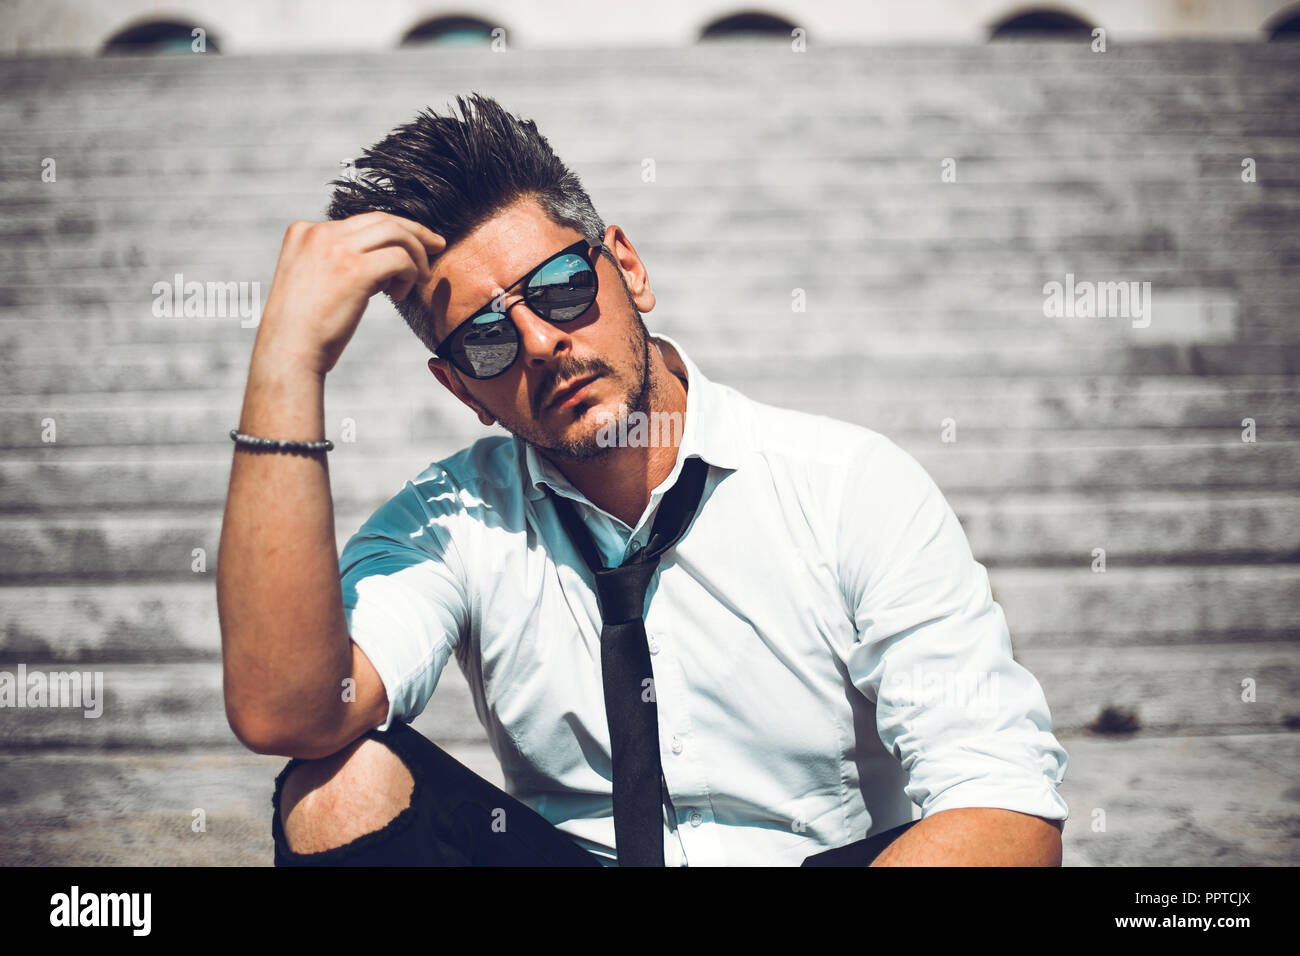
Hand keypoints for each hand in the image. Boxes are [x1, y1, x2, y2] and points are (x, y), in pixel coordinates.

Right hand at [255, 211, 445, 375]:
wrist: (289, 352)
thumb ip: (339, 261)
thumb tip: (385, 259)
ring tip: (419, 279)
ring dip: (416, 255)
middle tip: (437, 247)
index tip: (411, 248)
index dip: (391, 235)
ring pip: (395, 234)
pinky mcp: (354, 270)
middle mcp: (319, 232)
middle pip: (382, 220)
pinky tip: (401, 294)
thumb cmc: (305, 326)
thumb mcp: (313, 279)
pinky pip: (400, 259)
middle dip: (415, 232)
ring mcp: (336, 249)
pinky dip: (410, 273)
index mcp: (304, 231)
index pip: (360, 221)